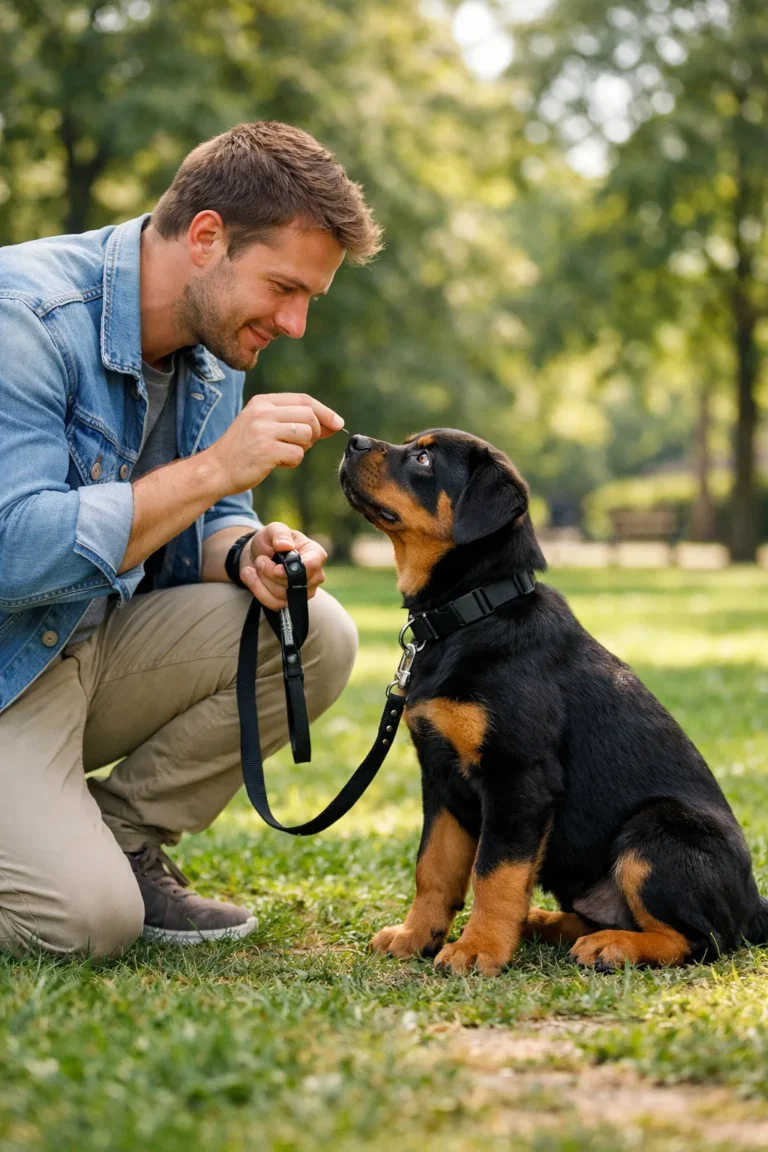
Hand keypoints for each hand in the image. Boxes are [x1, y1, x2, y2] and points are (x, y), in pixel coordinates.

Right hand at [205, 392, 343, 495]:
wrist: (216, 469)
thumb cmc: (244, 450)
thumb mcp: (264, 427)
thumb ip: (295, 422)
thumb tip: (334, 424)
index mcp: (262, 402)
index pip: (304, 399)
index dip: (325, 411)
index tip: (338, 423)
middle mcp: (263, 412)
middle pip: (309, 416)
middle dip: (316, 432)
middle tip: (303, 445)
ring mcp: (264, 430)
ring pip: (307, 434)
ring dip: (303, 448)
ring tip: (286, 453)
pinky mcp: (266, 450)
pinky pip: (298, 454)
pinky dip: (293, 461)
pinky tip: (277, 463)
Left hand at [239, 522, 327, 609]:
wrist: (257, 556)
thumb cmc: (270, 541)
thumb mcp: (272, 530)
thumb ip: (279, 533)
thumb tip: (285, 545)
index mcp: (315, 554)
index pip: (312, 566)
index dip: (292, 571)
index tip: (276, 568)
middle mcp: (314, 576)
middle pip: (294, 584)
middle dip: (269, 573)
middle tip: (260, 559)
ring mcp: (304, 592)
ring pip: (281, 595)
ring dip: (261, 581)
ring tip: (256, 566)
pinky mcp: (289, 602)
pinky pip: (273, 604)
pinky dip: (257, 590)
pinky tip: (251, 577)